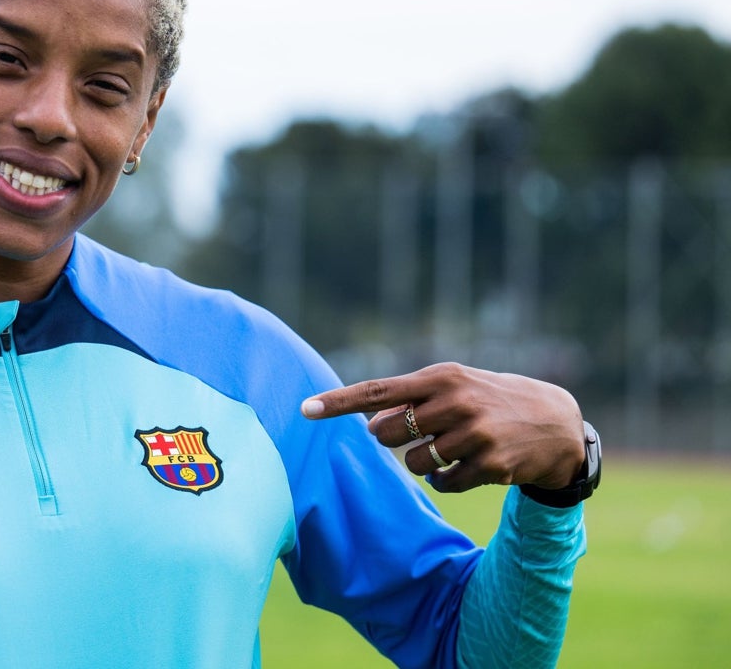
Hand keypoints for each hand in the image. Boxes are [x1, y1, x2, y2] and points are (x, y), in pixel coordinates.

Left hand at [301, 362, 585, 492]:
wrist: (556, 422)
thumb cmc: (490, 400)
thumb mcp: (454, 387)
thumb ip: (411, 402)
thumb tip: (369, 427)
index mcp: (441, 377)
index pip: (377, 391)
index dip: (338, 402)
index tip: (305, 409)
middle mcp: (455, 401)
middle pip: (389, 433)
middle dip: (394, 440)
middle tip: (423, 432)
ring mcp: (474, 434)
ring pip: (415, 462)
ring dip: (424, 463)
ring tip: (452, 450)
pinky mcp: (490, 465)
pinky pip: (443, 483)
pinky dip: (445, 481)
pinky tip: (465, 469)